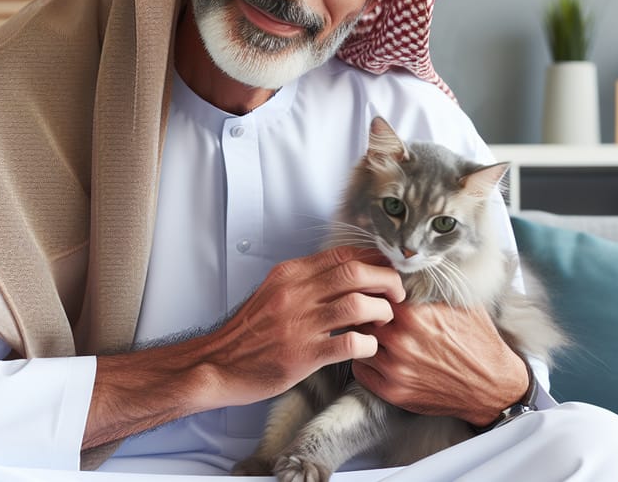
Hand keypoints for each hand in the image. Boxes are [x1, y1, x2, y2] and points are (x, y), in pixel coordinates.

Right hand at [195, 245, 405, 403]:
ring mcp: (299, 323)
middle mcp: (296, 293)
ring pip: (357, 304)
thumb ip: (305, 279)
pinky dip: (368, 344)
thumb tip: (343, 271)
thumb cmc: (250, 330)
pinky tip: (368, 347)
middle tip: (397, 294)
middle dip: (386, 280)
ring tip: (385, 320)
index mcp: (290, 274)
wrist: (220, 363)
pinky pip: (349, 343)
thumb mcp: (273, 291)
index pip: (342, 254)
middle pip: (355, 272)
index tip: (386, 269)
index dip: (373, 259)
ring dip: (381, 311)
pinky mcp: (303, 355)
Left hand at [351, 300, 528, 426]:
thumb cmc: (478, 339)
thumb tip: (408, 262)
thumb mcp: (460, 301)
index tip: (373, 288)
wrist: (493, 384)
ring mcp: (395, 368)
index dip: (372, 288)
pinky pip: (360, 371)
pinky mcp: (394, 392)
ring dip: (364, 335)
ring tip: (375, 331)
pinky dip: (365, 360)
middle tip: (370, 308)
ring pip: (359, 341)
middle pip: (361, 315)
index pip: (373, 291)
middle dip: (365, 310)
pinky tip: (377, 353)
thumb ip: (430, 284)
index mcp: (414, 313)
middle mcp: (401, 340)